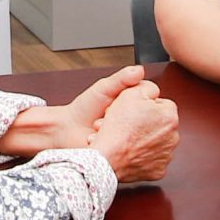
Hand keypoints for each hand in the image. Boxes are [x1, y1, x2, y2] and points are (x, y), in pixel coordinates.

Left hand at [0, 65, 152, 156]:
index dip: (139, 95)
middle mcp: (135, 118)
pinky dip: (115, 141)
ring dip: (119, 127)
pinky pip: (130, 146)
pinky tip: (101, 136)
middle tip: (107, 111)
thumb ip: (121, 78)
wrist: (67, 131)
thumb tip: (139, 70)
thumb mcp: (103, 88)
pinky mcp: (125, 150)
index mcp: (133, 100)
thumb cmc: (83, 109)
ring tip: (100, 124)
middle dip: (126, 112)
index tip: (124, 97)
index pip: (151, 93)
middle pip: (148, 113)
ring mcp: (131, 135)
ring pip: (139, 130)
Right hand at [91, 85, 179, 183]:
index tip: (131, 111)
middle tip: (127, 125)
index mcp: (170, 116)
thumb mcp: (130, 94)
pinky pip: (152, 160)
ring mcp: (167, 156)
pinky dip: (142, 157)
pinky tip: (130, 153)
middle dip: (146, 123)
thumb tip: (153, 91)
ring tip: (126, 139)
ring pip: (156, 142)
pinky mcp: (159, 171)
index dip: (144, 106)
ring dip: (144, 139)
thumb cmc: (118, 126)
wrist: (108, 157)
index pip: (161, 104)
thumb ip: (147, 88)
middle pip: (160, 124)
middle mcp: (174, 136)